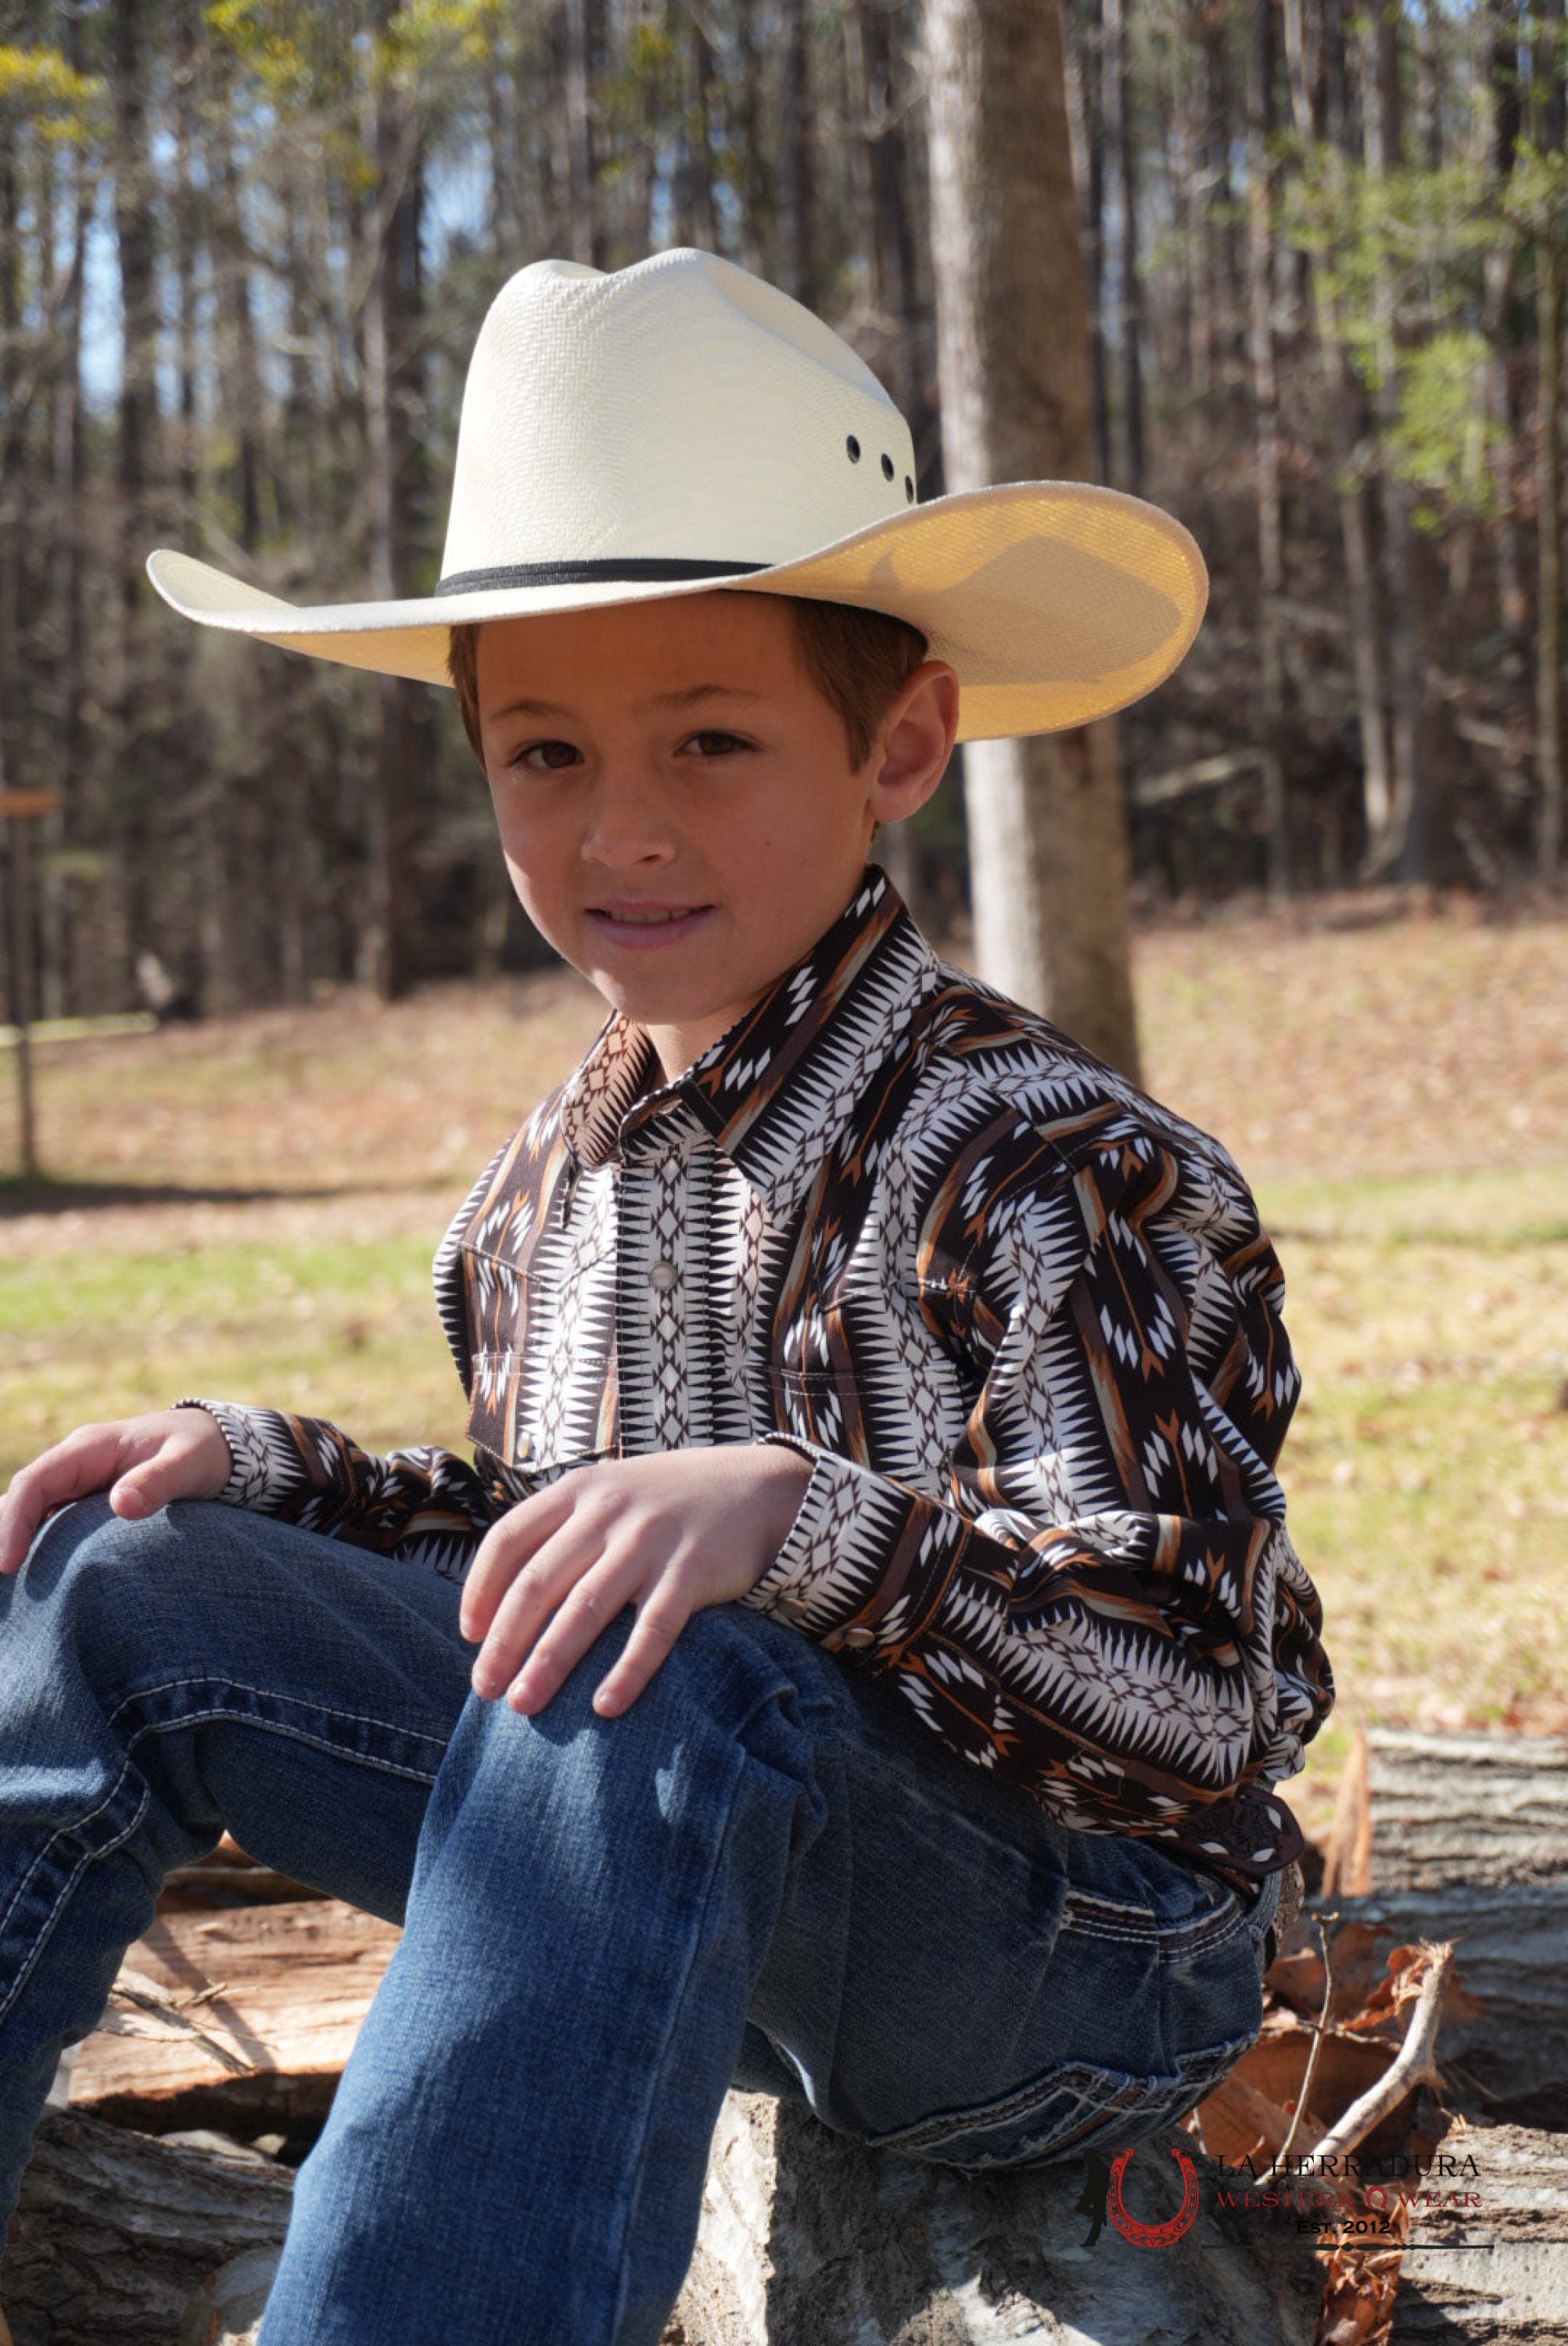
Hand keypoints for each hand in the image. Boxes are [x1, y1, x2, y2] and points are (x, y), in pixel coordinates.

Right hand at [0, 1407, 232, 1576]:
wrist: (221, 1444)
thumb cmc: (204, 1450)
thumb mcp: (189, 1462)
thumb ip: (159, 1480)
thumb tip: (122, 1504)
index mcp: (90, 1449)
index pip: (34, 1483)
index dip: (13, 1521)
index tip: (8, 1563)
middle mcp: (75, 1465)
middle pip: (21, 1500)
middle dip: (2, 1536)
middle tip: (2, 1585)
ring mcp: (79, 1484)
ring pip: (31, 1513)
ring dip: (16, 1543)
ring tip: (10, 1592)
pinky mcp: (87, 1504)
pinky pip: (51, 1524)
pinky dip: (37, 1548)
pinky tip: (35, 1582)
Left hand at [459, 1443, 812, 1719]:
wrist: (759, 1488)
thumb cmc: (671, 1502)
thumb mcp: (612, 1494)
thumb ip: (565, 1530)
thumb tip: (506, 1598)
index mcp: (579, 1489)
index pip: (509, 1539)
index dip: (481, 1589)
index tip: (470, 1635)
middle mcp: (607, 1511)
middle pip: (538, 1582)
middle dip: (505, 1641)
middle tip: (485, 1689)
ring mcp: (649, 1540)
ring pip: (585, 1608)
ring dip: (549, 1661)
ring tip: (523, 1705)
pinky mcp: (691, 1571)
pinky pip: (652, 1629)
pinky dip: (627, 1670)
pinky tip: (605, 1706)